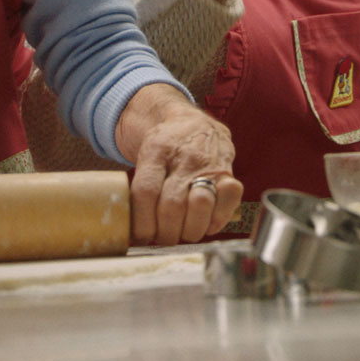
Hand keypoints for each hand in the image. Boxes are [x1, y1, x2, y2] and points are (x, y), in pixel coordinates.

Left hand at [115, 84, 242, 244]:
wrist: (191, 122)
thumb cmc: (164, 149)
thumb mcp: (144, 158)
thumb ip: (139, 188)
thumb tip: (129, 231)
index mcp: (156, 151)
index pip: (146, 192)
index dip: (142, 223)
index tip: (140, 237)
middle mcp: (184, 158)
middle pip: (172, 205)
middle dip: (165, 232)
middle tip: (162, 238)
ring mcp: (209, 164)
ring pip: (201, 204)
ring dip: (190, 230)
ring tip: (183, 233)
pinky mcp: (229, 172)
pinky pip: (230, 199)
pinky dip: (217, 219)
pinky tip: (206, 223)